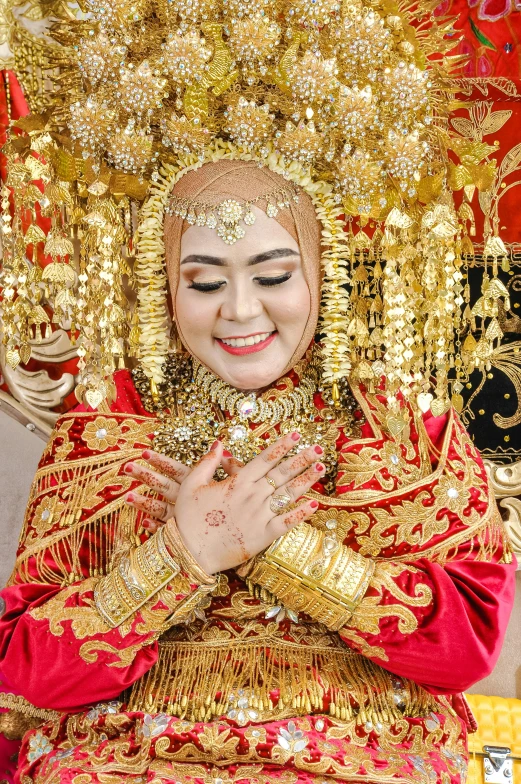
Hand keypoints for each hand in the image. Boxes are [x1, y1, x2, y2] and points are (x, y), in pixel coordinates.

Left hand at [123, 449, 241, 532]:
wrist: (244, 538)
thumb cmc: (243, 508)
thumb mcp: (241, 483)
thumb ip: (232, 467)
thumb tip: (223, 450)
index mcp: (198, 485)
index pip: (175, 469)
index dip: (160, 461)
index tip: (144, 453)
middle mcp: (187, 500)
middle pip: (162, 486)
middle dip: (145, 476)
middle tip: (127, 468)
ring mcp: (183, 518)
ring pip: (159, 508)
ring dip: (143, 502)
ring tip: (127, 497)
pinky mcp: (185, 535)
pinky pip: (166, 530)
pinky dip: (155, 526)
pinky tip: (144, 523)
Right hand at [171, 433, 324, 574]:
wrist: (188, 552)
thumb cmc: (187, 518)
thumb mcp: (191, 484)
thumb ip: (207, 463)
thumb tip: (219, 443)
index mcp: (237, 482)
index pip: (265, 459)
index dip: (282, 446)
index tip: (297, 435)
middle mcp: (252, 496)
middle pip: (282, 474)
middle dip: (302, 458)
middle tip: (319, 448)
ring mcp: (259, 516)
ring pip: (288, 495)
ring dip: (306, 480)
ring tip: (321, 467)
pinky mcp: (262, 536)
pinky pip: (286, 523)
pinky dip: (301, 514)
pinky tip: (314, 504)